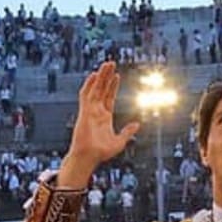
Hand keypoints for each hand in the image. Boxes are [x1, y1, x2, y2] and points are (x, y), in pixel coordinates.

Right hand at [59, 62, 140, 183]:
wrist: (89, 157)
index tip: (117, 76)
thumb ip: (127, 132)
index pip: (109, 97)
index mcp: (104, 117)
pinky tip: (94, 75)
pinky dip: (89, 85)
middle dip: (107, 76)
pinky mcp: (84, 112)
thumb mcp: (119, 142)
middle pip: (102, 89)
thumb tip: (137, 124)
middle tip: (111, 63)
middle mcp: (96, 111)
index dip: (113, 86)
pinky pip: (86, 95)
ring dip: (100, 76)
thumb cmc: (101, 153)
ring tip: (106, 64)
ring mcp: (90, 110)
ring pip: (95, 89)